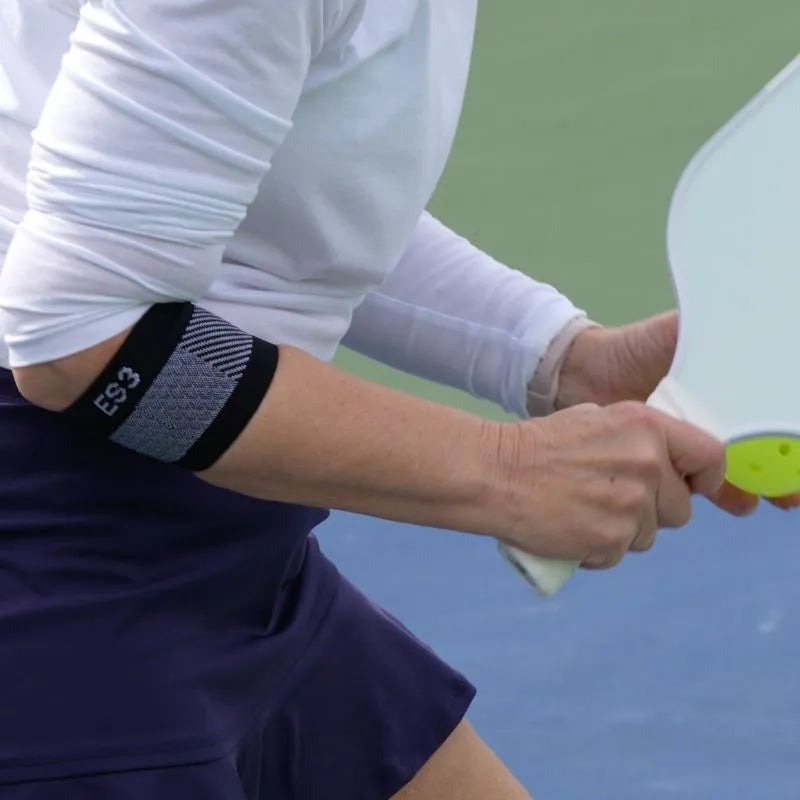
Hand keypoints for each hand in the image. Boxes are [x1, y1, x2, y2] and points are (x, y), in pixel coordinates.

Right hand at [496, 402, 724, 566]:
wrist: (495, 473)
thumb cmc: (538, 445)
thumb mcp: (596, 419)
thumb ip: (637, 438)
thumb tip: (667, 461)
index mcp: (646, 427)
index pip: (710, 458)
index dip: (705, 479)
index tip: (690, 488)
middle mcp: (647, 464)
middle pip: (679, 508)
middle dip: (652, 510)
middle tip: (610, 500)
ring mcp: (631, 505)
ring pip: (649, 535)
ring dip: (624, 531)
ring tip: (584, 512)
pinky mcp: (611, 539)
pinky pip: (619, 554)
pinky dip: (598, 549)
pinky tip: (572, 529)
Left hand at [555, 311, 799, 513]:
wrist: (584, 376)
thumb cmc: (632, 349)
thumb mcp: (677, 333)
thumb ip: (705, 330)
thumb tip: (747, 316)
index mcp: (721, 384)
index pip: (761, 410)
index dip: (782, 431)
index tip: (797, 452)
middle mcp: (712, 412)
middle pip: (754, 440)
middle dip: (777, 465)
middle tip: (794, 487)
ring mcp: (690, 437)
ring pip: (732, 464)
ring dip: (756, 483)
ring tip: (776, 499)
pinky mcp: (667, 459)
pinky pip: (698, 478)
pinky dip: (719, 491)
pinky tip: (740, 503)